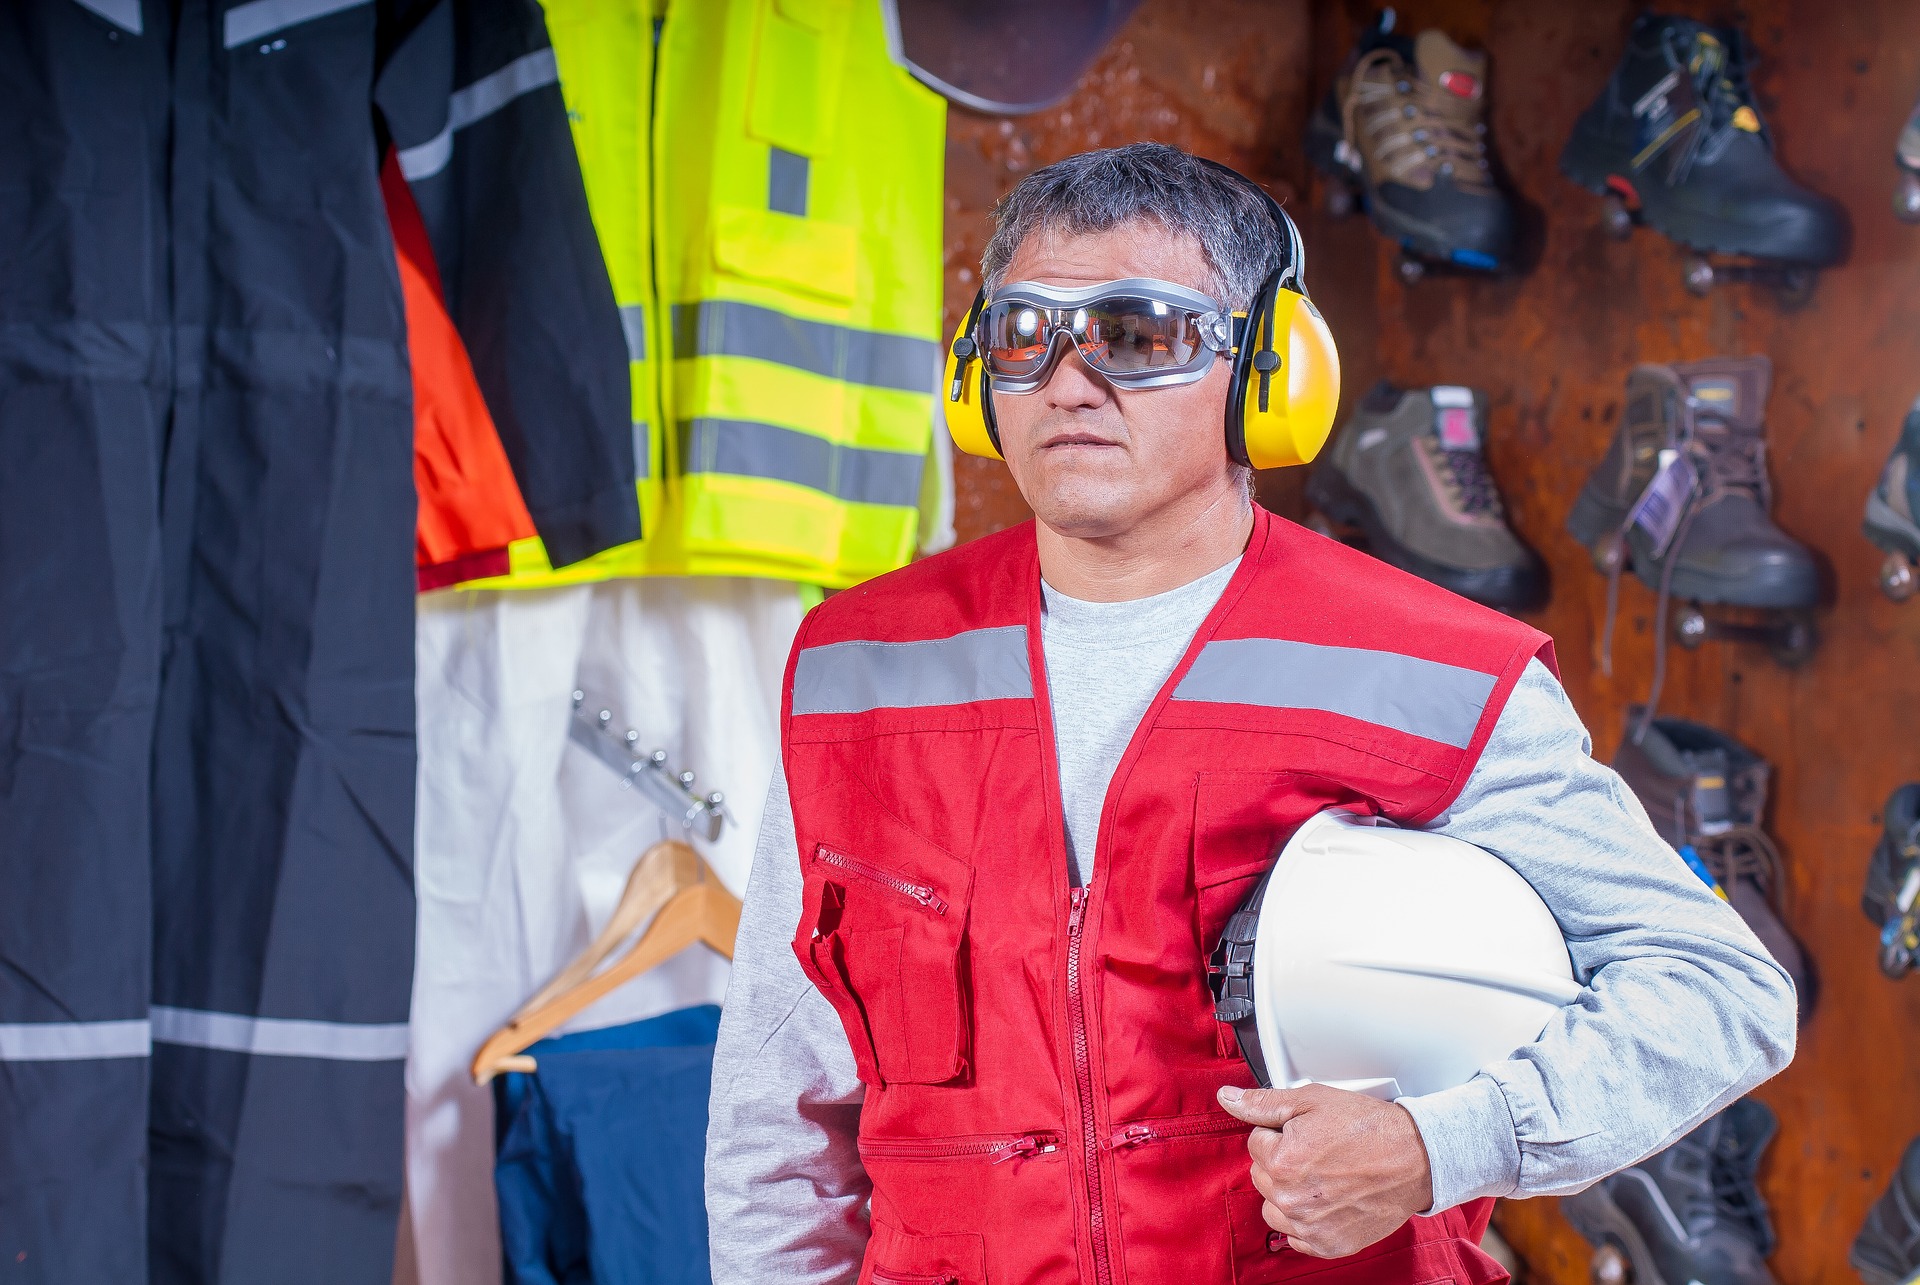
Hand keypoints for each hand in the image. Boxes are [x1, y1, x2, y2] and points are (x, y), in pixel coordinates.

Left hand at [1217, 1082, 1434, 1258]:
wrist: (1415, 1159)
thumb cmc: (1369, 1128)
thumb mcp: (1312, 1100)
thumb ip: (1263, 1103)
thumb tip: (1227, 1098)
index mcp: (1282, 1161)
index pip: (1255, 1142)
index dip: (1280, 1132)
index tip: (1307, 1132)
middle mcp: (1291, 1199)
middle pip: (1261, 1175)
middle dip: (1281, 1161)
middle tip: (1318, 1151)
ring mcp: (1309, 1226)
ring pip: (1273, 1207)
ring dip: (1287, 1192)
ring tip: (1321, 1175)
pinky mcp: (1328, 1244)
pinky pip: (1295, 1236)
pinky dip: (1305, 1220)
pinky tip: (1327, 1200)